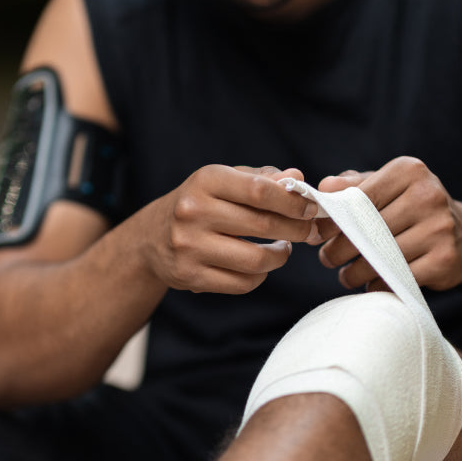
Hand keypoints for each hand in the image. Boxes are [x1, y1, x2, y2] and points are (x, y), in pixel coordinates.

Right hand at [142, 165, 320, 293]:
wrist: (150, 239)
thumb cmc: (200, 203)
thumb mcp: (224, 181)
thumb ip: (262, 178)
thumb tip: (298, 176)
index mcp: (206, 181)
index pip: (260, 190)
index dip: (293, 202)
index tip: (311, 208)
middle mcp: (193, 212)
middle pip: (263, 225)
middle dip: (296, 229)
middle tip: (308, 230)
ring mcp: (189, 247)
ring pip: (256, 260)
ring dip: (280, 256)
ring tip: (283, 248)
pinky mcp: (190, 276)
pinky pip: (243, 284)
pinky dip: (260, 276)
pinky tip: (260, 265)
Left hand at [315, 156, 461, 290]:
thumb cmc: (414, 209)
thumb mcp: (388, 188)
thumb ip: (354, 185)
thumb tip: (323, 188)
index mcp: (410, 171)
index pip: (359, 197)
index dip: (334, 219)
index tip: (319, 234)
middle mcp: (428, 195)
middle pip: (367, 229)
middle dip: (339, 249)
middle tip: (327, 258)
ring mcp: (439, 227)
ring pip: (379, 257)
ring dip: (354, 272)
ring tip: (345, 275)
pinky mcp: (444, 259)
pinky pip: (397, 278)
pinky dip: (378, 285)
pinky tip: (371, 285)